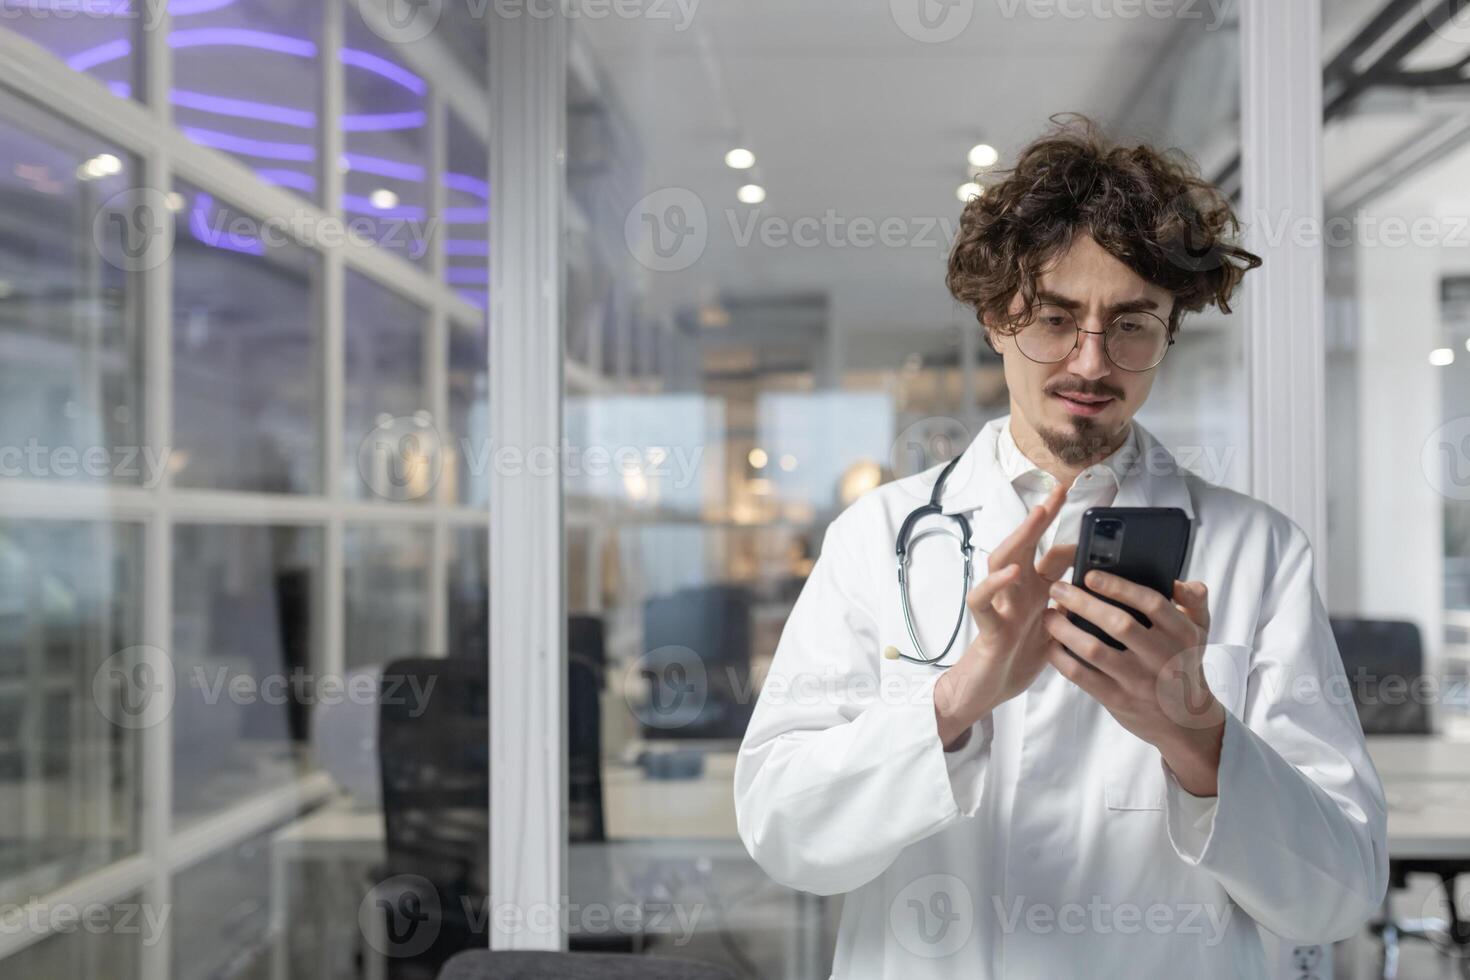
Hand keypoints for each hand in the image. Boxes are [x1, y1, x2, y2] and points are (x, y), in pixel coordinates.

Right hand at [934, 483, 1075, 748]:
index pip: (1056, 558)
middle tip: (1061, 491)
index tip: (1099, 523)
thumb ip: (1072, 612)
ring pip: (1002, 561)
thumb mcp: (1056, 633)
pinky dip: (995, 584)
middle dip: (1042, 517)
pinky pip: (983, 600)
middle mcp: (1017, 592)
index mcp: (1037, 593)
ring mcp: (1000, 606)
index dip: (1076, 541)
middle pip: (1027, 545)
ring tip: (1037, 514)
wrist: (986, 693)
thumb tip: (1106, 598)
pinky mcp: (987, 627)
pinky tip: (1012, 572)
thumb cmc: (1017, 660)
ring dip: (1020, 536)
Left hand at [1043, 572, 1223, 795]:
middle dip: (1082, 603)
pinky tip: (1050, 644)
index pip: (1151, 603)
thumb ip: (1194, 601)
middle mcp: (1162, 657)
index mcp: (1182, 633)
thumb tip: (1178, 581)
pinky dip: (1061, 659)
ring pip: (1094, 650)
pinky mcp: (1118, 700)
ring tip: (1048, 614)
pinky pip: (1082, 676)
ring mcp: (1139, 681)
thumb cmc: (1183, 664)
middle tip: (1057, 588)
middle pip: (1119, 624)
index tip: (1090, 576)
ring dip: (1065, 630)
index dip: (1119, 587)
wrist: (1185, 722)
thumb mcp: (1200, 631)